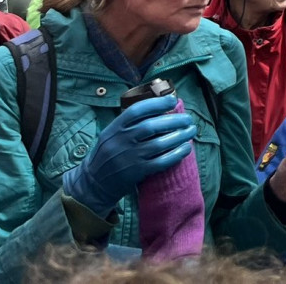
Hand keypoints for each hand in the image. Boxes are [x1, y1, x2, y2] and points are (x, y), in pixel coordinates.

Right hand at [61, 95, 195, 216]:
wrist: (93, 184)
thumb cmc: (108, 154)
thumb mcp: (112, 134)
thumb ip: (130, 123)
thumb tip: (160, 107)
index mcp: (114, 128)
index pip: (137, 111)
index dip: (157, 104)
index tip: (173, 100)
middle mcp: (121, 141)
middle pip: (151, 126)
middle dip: (174, 120)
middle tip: (188, 118)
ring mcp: (128, 158)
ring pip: (159, 144)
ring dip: (180, 136)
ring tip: (191, 131)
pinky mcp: (136, 173)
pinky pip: (161, 162)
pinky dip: (176, 154)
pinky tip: (186, 148)